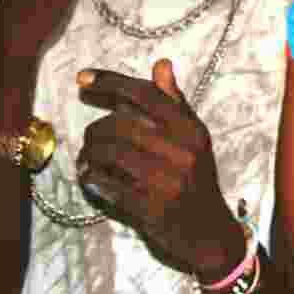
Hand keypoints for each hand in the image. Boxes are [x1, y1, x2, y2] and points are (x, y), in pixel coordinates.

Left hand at [76, 60, 243, 279]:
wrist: (210, 230)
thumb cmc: (198, 177)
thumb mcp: (194, 137)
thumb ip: (174, 102)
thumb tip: (161, 64)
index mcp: (191, 129)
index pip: (145, 94)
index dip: (111, 81)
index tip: (83, 76)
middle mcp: (181, 151)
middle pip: (119, 124)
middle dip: (95, 130)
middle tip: (91, 137)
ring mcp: (165, 180)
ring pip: (108, 153)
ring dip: (89, 153)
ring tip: (89, 157)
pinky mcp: (148, 207)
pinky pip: (105, 184)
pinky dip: (92, 177)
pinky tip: (93, 177)